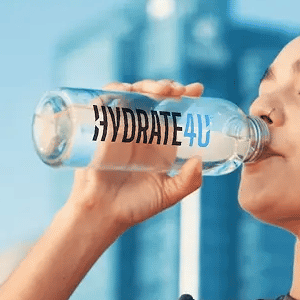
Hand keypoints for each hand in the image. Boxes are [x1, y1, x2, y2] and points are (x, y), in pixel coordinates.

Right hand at [64, 79, 205, 233]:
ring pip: (132, 93)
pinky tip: (127, 92)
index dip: (186, 96)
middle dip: (167, 86)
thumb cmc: (135, 206)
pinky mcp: (99, 128)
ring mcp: (119, 127)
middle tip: (179, 91)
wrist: (104, 215)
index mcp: (159, 140)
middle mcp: (140, 130)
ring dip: (146, 85)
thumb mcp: (168, 194)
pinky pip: (103, 101)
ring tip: (161, 90)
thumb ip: (188, 181)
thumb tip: (200, 160)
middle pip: (154, 96)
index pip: (173, 111)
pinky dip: (114, 91)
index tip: (197, 89)